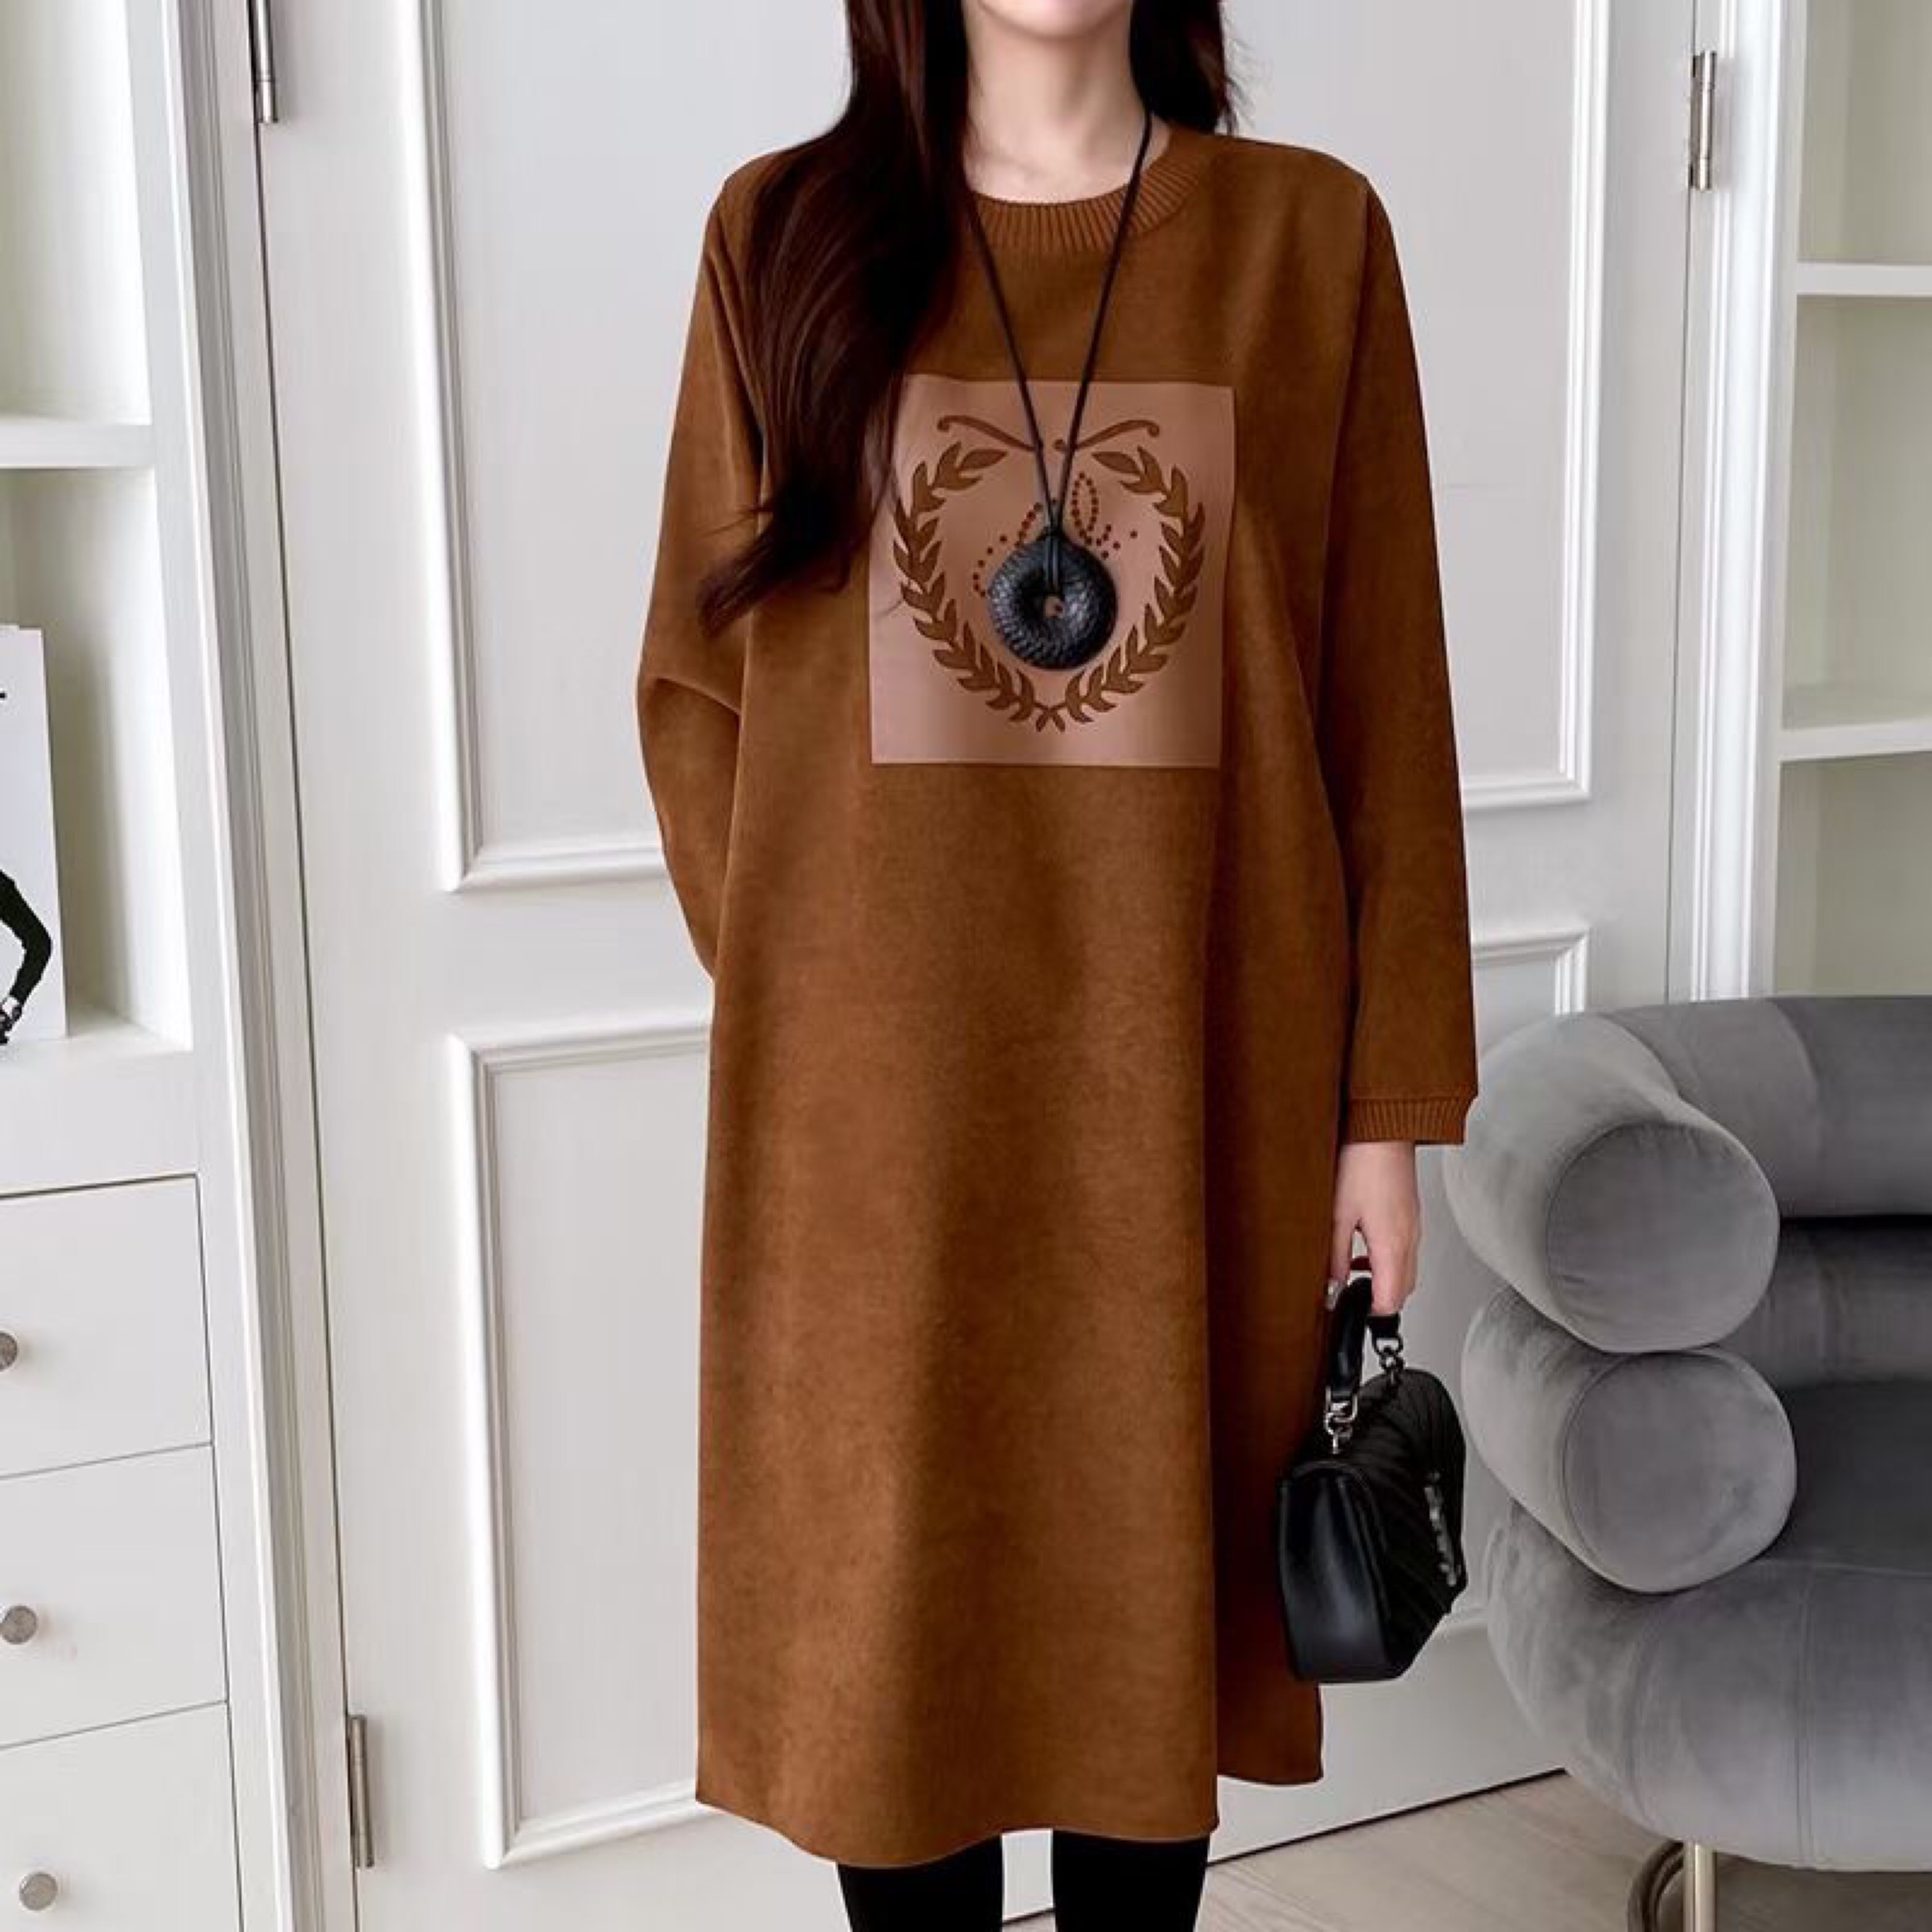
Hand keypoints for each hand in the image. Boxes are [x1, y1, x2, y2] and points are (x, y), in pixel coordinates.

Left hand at [1329, 1139, 1421, 1315]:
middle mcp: (1410, 1240)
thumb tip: (1332, 1284)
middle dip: (1379, 1300)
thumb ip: (1336, 1255)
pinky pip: (1406, 1250)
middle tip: (1352, 1296)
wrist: (1383, 1131)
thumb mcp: (1338, 1215)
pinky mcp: (1411, 1215)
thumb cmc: (1363, 1163)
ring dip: (1384, 1279)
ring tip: (1354, 1272)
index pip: (1390, 1300)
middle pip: (1403, 1290)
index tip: (1351, 1311)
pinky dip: (1389, 1260)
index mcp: (1393, 1246)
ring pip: (1407, 1271)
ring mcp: (1414, 1227)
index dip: (1370, 1312)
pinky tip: (1366, 1248)